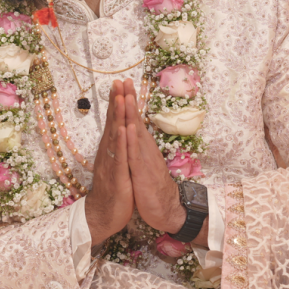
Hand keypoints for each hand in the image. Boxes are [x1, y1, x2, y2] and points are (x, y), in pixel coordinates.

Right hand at [85, 80, 134, 244]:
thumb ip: (116, 147)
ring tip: (120, 97)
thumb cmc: (112, 189)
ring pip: (114, 134)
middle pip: (112, 122)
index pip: (113, 120)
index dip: (116, 101)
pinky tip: (123, 128)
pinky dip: (121, 141)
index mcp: (110, 148)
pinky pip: (119, 155)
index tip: (119, 83)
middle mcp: (108, 151)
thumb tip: (118, 130)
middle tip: (118, 81)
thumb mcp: (116, 163)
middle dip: (116, 101)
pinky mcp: (117, 175)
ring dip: (117, 116)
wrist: (103, 214)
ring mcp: (111, 162)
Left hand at [123, 78, 185, 233]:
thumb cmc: (151, 185)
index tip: (122, 83)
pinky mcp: (142, 172)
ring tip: (125, 95)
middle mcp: (144, 148)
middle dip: (128, 99)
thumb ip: (136, 147)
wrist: (166, 209)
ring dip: (130, 113)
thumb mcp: (141, 162)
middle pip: (135, 119)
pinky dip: (132, 140)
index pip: (133, 119)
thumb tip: (131, 132)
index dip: (127, 101)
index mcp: (141, 146)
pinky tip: (128, 127)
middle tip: (124, 79)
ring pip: (135, 132)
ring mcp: (144, 158)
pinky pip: (135, 153)